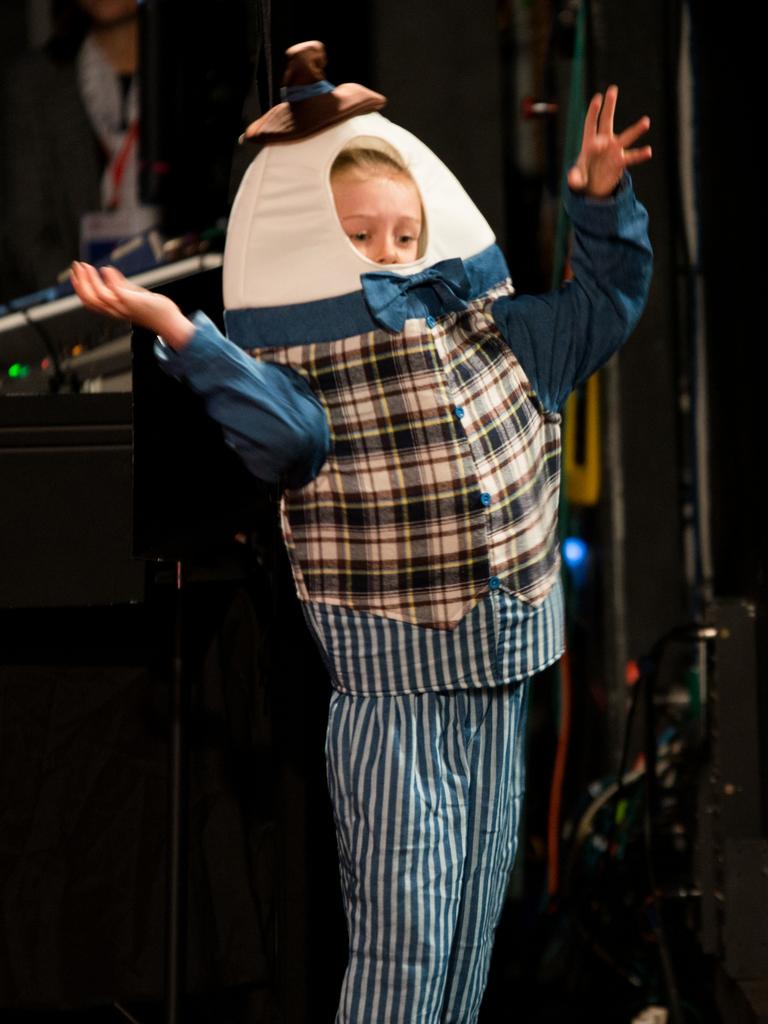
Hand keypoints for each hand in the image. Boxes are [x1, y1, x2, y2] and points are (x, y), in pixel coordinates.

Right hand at [70, 262, 193, 350]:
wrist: (169, 322)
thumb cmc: (153, 310)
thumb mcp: (133, 295)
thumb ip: (121, 285)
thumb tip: (108, 272)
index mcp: (114, 309)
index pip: (90, 301)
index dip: (79, 288)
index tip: (75, 273)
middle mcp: (116, 310)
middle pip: (90, 299)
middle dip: (81, 282)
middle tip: (78, 266)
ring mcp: (125, 307)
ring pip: (100, 296)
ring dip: (90, 279)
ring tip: (88, 266)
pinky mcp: (135, 303)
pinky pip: (118, 293)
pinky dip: (110, 280)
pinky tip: (107, 269)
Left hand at [567, 85, 651, 197]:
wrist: (594, 186)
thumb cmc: (583, 177)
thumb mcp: (577, 178)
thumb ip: (574, 178)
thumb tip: (573, 181)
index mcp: (589, 143)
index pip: (591, 124)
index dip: (593, 111)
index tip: (598, 97)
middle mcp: (603, 142)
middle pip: (607, 121)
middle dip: (609, 106)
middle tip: (613, 89)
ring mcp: (613, 150)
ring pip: (625, 137)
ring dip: (635, 130)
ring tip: (646, 122)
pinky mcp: (620, 161)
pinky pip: (632, 157)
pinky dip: (640, 155)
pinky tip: (648, 152)